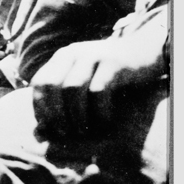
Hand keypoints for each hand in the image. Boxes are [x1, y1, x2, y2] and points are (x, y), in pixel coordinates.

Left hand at [31, 36, 165, 139]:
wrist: (144, 51)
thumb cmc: (110, 74)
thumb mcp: (84, 78)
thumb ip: (63, 96)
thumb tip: (41, 129)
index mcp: (63, 57)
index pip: (40, 82)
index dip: (40, 107)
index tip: (48, 128)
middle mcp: (74, 52)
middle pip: (52, 84)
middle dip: (55, 113)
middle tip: (65, 133)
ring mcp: (94, 55)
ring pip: (73, 88)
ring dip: (76, 115)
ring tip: (83, 130)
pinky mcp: (114, 63)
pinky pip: (98, 90)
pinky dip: (99, 111)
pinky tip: (105, 121)